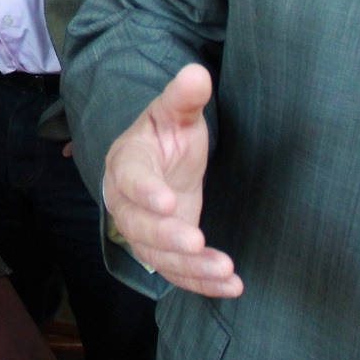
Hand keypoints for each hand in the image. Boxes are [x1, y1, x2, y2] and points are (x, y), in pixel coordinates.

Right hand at [102, 64, 238, 296]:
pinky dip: (202, 283)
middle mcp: (127, 202)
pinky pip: (176, 273)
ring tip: (226, 270)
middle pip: (138, 225)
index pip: (130, 179)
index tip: (169, 201)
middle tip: (196, 241)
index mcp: (127, 163)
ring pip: (157, 256)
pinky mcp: (163, 252)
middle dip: (166, 236)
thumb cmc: (165, 136)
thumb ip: (184, 98)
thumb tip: (197, 73)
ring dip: (190, 267)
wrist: (159, 164)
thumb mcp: (175, 114)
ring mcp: (143, 231)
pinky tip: (232, 287)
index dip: (146, 192)